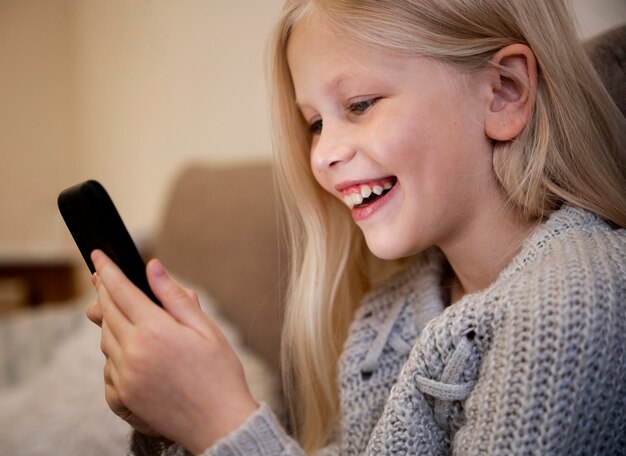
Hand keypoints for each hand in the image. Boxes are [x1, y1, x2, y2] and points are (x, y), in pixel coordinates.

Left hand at [89, 250, 258, 453]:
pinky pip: (108, 367)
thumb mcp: (204, 327)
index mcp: (155, 331)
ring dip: (109, 321)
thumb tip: (153, 267)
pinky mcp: (123, 397)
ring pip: (105, 339)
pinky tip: (129, 349)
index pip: (121, 291)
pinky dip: (113, 352)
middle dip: (103, 291)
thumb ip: (174, 296)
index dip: (107, 270)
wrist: (220, 424)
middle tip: (101, 277)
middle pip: (107, 312)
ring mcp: (125, 377)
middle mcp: (133, 353)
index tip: (97, 255)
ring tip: (123, 312)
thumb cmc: (219, 373)